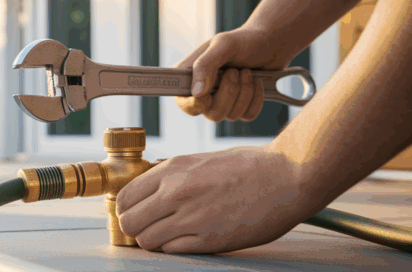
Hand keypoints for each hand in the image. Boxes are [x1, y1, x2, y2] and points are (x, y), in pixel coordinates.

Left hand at [115, 146, 320, 253]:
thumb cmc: (251, 166)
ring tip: (170, 236)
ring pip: (146, 240)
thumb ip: (174, 176)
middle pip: (129, 221)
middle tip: (149, 228)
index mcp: (173, 170)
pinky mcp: (208, 239)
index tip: (137, 212)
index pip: (124, 197)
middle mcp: (175, 192)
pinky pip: (171, 251)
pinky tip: (189, 240)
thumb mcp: (201, 160)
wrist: (287, 175)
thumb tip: (152, 191)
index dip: (127, 209)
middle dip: (135, 228)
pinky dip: (174, 248)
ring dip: (153, 241)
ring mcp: (190, 217)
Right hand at [173, 28, 298, 121]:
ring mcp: (222, 101)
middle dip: (228, 93)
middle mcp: (204, 92)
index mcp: (190, 76)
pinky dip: (256, 98)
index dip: (194, 104)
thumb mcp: (223, 45)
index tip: (207, 94)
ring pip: (230, 115)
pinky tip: (256, 81)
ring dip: (244, 92)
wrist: (271, 43)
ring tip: (246, 72)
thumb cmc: (243, 40)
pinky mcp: (241, 107)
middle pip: (210, 113)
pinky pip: (247, 115)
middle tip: (234, 71)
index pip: (182, 102)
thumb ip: (206, 65)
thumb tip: (196, 93)